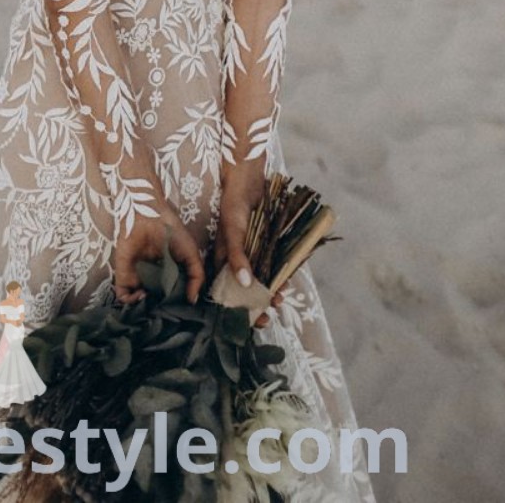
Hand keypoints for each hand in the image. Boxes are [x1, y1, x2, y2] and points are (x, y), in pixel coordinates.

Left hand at [113, 193, 203, 306]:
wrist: (150, 217)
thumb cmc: (172, 232)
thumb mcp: (192, 255)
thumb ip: (196, 278)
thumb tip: (192, 300)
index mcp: (169, 276)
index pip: (172, 299)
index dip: (176, 307)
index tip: (180, 313)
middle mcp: (154, 281)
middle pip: (156, 304)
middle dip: (160, 312)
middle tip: (165, 315)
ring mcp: (138, 280)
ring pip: (139, 304)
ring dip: (145, 309)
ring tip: (153, 306)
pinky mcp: (123, 276)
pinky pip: (123, 296)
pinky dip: (130, 302)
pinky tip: (142, 296)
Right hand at [213, 185, 288, 328]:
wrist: (248, 182)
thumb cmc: (234, 207)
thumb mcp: (234, 232)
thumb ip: (237, 258)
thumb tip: (246, 284)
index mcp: (221, 261)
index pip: (225, 291)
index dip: (235, 309)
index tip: (248, 323)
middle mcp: (234, 261)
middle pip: (243, 290)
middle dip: (254, 306)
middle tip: (266, 320)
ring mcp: (249, 255)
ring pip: (258, 281)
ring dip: (267, 293)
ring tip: (278, 303)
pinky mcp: (261, 248)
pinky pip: (269, 267)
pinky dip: (276, 278)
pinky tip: (284, 285)